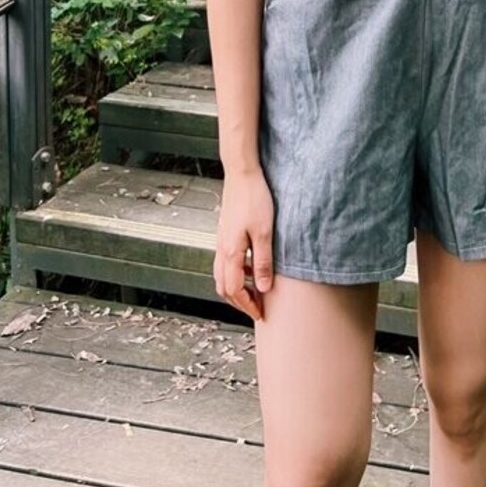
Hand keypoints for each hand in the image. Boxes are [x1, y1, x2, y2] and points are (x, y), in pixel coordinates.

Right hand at [215, 169, 274, 321]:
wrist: (241, 173)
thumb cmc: (254, 199)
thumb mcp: (264, 233)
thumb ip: (263, 262)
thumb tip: (263, 289)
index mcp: (230, 252)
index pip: (235, 290)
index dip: (247, 305)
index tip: (260, 313)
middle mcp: (221, 249)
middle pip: (224, 287)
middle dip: (239, 301)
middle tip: (257, 307)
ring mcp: (221, 241)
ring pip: (222, 275)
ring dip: (236, 287)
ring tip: (255, 290)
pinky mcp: (224, 233)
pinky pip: (224, 262)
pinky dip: (235, 272)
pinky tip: (250, 265)